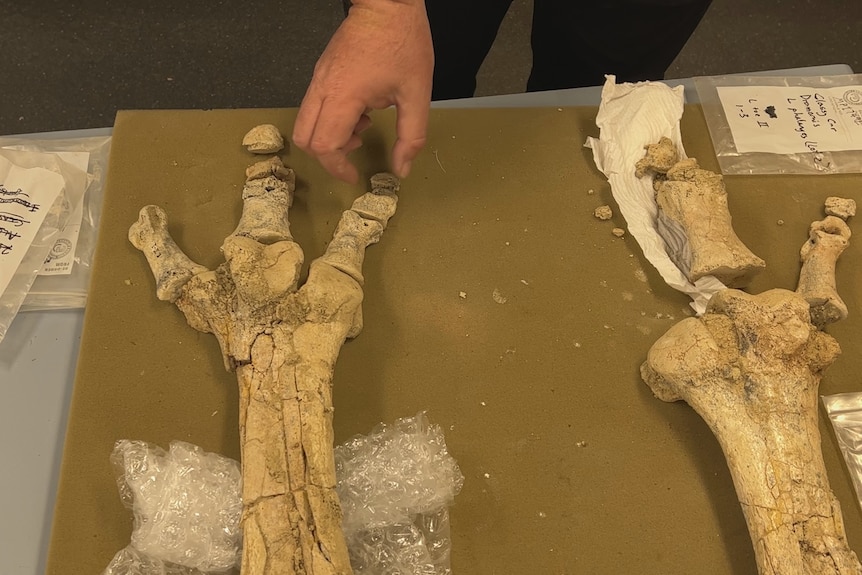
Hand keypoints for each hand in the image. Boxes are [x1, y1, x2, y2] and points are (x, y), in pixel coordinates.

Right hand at [292, 0, 433, 182]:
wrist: (387, 2)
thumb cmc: (404, 43)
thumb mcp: (418, 93)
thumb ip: (411, 136)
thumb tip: (402, 169)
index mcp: (344, 96)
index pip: (324, 145)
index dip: (337, 168)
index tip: (355, 176)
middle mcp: (322, 88)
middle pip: (304, 138)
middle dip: (327, 156)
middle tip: (355, 153)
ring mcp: (318, 78)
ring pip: (305, 122)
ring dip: (330, 136)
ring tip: (363, 127)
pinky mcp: (321, 72)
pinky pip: (313, 106)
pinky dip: (331, 119)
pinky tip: (360, 110)